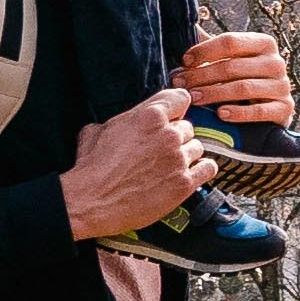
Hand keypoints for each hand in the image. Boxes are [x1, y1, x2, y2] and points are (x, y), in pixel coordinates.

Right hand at [55, 91, 212, 241]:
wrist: (91, 201)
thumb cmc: (92, 168)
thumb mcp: (98, 130)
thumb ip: (122, 120)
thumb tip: (126, 122)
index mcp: (149, 115)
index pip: (180, 98)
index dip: (175, 108)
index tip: (172, 117)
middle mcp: (168, 134)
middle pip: (187, 127)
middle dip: (175, 137)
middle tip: (160, 150)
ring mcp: (178, 159)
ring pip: (197, 147)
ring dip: (186, 154)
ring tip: (168, 165)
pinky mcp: (184, 183)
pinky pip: (208, 169)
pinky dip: (202, 170)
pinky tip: (191, 173)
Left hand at [172, 27, 293, 129]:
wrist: (270, 109)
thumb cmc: (243, 78)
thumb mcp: (231, 58)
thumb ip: (211, 45)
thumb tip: (187, 25)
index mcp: (264, 43)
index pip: (230, 42)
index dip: (204, 50)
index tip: (184, 61)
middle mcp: (276, 62)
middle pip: (233, 66)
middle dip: (202, 75)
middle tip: (180, 83)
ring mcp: (282, 86)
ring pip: (243, 88)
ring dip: (214, 93)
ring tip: (193, 99)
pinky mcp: (285, 109)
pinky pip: (259, 111)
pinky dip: (238, 113)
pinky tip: (220, 114)